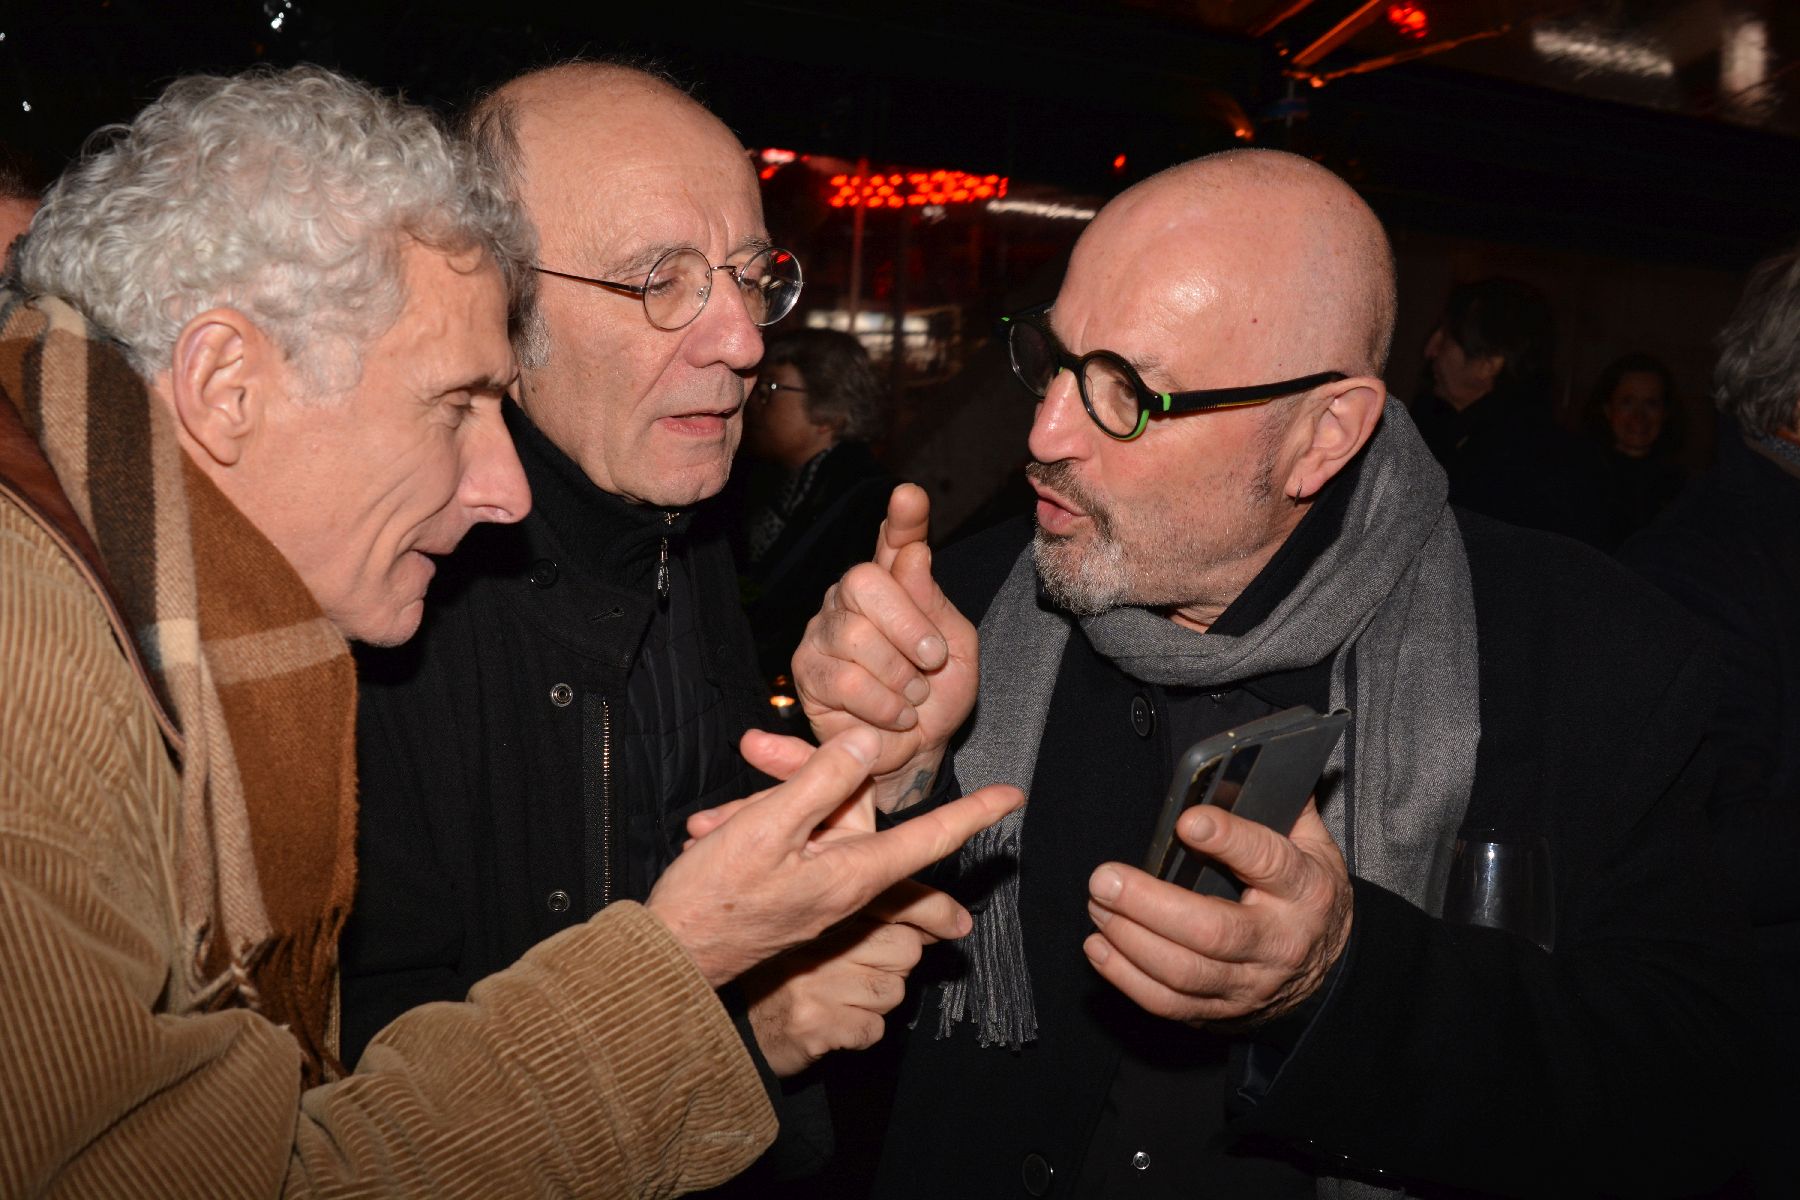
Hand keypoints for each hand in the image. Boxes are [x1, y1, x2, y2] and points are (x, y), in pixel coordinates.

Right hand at [647, 726, 1021, 988]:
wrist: (667, 959)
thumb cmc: (713, 899)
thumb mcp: (766, 828)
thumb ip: (821, 782)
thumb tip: (867, 745)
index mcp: (853, 872)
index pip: (929, 837)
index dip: (973, 814)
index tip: (1013, 797)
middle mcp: (845, 888)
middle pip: (856, 816)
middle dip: (811, 783)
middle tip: (760, 754)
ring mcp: (820, 896)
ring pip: (815, 830)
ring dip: (763, 811)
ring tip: (712, 822)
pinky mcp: (793, 900)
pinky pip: (791, 851)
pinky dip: (753, 831)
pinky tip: (711, 834)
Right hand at [742, 879, 952, 1076]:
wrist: (735, 1026)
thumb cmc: (789, 972)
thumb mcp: (825, 928)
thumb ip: (877, 915)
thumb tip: (946, 920)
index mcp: (823, 908)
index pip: (894, 898)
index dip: (933, 909)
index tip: (958, 924)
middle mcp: (819, 938)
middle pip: (905, 950)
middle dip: (893, 966)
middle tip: (857, 971)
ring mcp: (817, 981)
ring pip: (894, 992)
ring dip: (876, 1001)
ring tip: (840, 995)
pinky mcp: (817, 1023)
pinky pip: (874, 1029)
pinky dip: (860, 1031)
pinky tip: (834, 1022)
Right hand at [791, 484, 978, 810]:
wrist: (918, 753)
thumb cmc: (938, 697)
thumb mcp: (957, 650)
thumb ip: (935, 603)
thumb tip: (914, 553)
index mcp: (897, 583)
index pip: (895, 540)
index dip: (902, 518)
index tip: (909, 497)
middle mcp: (853, 597)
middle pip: (864, 581)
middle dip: (907, 625)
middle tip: (931, 660)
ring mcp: (825, 630)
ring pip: (854, 636)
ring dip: (899, 675)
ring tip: (913, 696)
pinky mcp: (808, 671)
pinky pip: (844, 679)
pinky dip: (882, 704)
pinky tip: (894, 715)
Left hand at [1082, 800, 1352, 1026]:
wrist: (1327, 967)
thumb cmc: (1305, 891)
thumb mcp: (1310, 843)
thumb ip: (1279, 803)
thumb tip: (1243, 761)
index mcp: (1305, 889)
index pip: (1269, 863)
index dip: (1229, 840)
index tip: (1186, 821)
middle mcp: (1280, 941)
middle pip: (1214, 931)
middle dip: (1151, 905)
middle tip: (1105, 879)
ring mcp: (1250, 983)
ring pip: (1185, 972)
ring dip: (1130, 940)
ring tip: (1097, 904)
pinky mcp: (1221, 1012)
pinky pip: (1169, 1004)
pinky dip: (1126, 978)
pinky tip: (1099, 946)